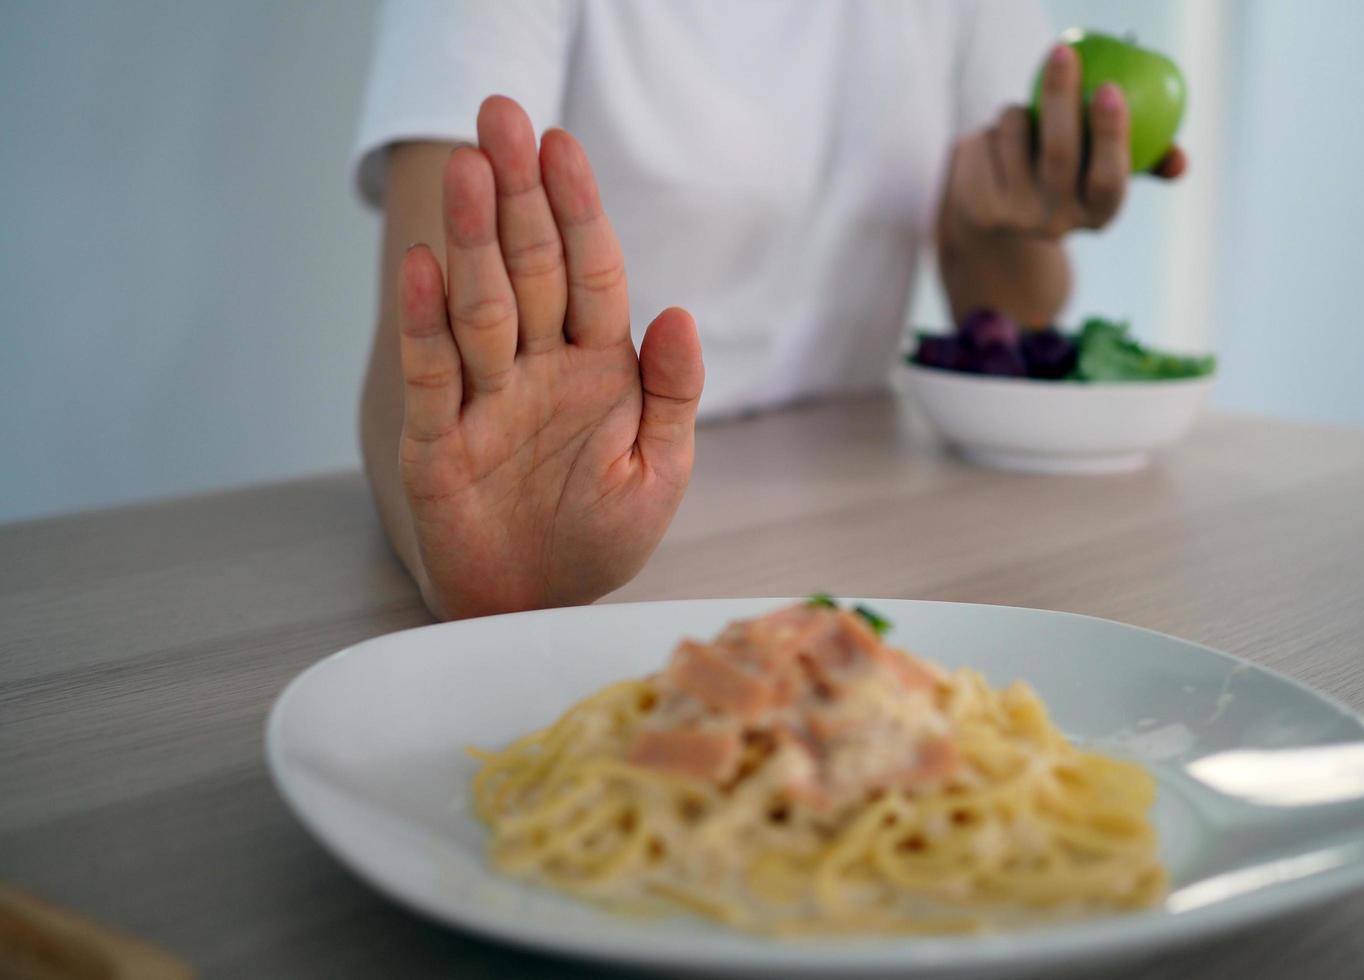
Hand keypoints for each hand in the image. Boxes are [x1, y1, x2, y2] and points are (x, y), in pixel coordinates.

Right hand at [396, 96, 702, 618]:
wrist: (539, 604)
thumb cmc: (601, 536)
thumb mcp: (660, 471)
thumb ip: (672, 393)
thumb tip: (679, 312)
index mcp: (599, 366)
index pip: (590, 272)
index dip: (579, 210)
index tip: (562, 144)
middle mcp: (539, 367)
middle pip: (529, 268)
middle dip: (519, 195)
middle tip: (500, 116)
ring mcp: (486, 397)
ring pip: (480, 305)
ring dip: (474, 241)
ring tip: (467, 172)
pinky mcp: (438, 438)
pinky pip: (433, 372)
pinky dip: (426, 322)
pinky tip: (424, 265)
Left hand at [945, 44, 1187, 242]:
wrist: (998, 219)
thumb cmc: (1067, 176)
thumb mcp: (1103, 172)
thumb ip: (1145, 158)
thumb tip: (1181, 160)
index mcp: (1097, 214)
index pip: (1110, 179)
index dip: (1111, 135)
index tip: (1111, 87)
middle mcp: (1057, 223)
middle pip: (1058, 154)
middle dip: (1061, 95)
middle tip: (1064, 50)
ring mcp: (1014, 218)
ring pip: (1017, 135)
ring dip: (1020, 108)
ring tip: (1025, 118)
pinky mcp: (979, 205)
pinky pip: (986, 141)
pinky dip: (993, 127)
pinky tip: (996, 145)